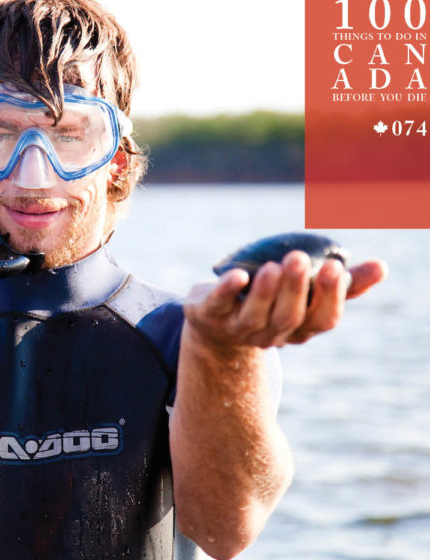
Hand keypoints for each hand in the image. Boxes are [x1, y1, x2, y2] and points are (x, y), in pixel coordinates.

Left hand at [183, 250, 387, 350]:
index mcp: (299, 328)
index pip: (322, 319)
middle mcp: (271, 333)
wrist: (213, 322)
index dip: (331, 296)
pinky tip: (236, 275)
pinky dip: (227, 291)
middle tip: (301, 258)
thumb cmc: (268, 302)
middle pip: (288, 317)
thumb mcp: (303, 295)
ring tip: (273, 265)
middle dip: (296, 289)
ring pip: (255, 315)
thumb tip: (382, 267)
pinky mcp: (209, 316)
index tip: (336, 266)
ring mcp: (238, 328)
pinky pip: (219, 306)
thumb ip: (341, 284)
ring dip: (266, 291)